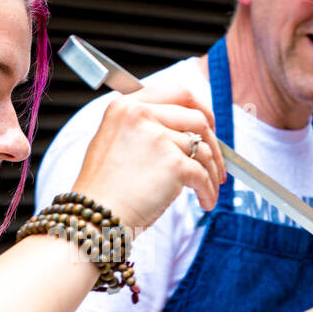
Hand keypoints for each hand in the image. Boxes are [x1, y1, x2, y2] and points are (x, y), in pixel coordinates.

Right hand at [72, 85, 224, 229]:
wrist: (94, 219)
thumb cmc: (104, 190)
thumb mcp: (114, 143)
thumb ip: (144, 128)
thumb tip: (184, 132)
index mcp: (125, 106)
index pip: (177, 92)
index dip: (200, 109)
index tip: (209, 127)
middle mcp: (140, 114)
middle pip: (197, 118)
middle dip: (215, 143)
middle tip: (218, 163)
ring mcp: (157, 137)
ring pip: (204, 149)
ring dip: (212, 173)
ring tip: (208, 189)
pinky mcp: (173, 164)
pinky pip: (203, 175)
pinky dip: (208, 191)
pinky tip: (205, 202)